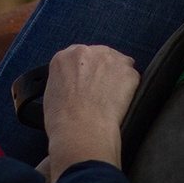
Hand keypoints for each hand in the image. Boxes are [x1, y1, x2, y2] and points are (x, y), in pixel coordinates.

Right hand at [37, 44, 140, 182]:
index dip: (86, 70)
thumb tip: (73, 85)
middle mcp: (87, 52)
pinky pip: (132, 77)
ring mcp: (109, 59)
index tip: (89, 81)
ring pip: (119, 63)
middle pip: (100, 55)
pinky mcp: (127, 71)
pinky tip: (120, 103)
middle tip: (101, 91)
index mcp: (64, 58)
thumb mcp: (51, 94)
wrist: (80, 129)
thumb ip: (63, 80)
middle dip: (103, 70)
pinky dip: (129, 89)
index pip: (79, 56)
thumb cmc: (62, 120)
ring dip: (117, 77)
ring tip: (111, 99)